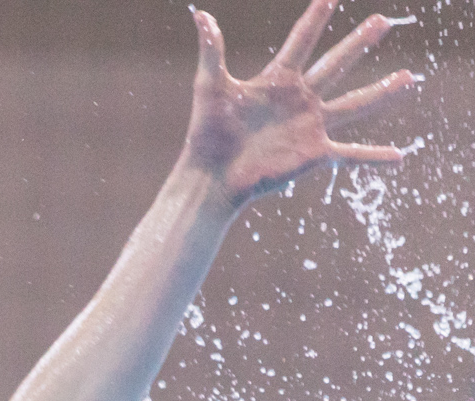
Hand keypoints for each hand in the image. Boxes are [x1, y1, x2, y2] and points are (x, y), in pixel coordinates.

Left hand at [184, 0, 414, 206]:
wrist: (212, 176)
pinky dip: (373, 156)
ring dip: (382, 92)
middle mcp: (300, 99)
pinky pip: (351, 154)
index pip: (301, 41)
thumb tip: (201, 15)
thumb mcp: (210, 87)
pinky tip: (398, 156)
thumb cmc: (207, 133)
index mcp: (277, 80)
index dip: (316, 17)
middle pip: (336, 64)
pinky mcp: (314, 154)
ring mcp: (310, 126)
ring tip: (409, 78)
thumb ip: (211, 51)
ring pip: (355, 104)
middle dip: (359, 43)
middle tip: (383, 22)